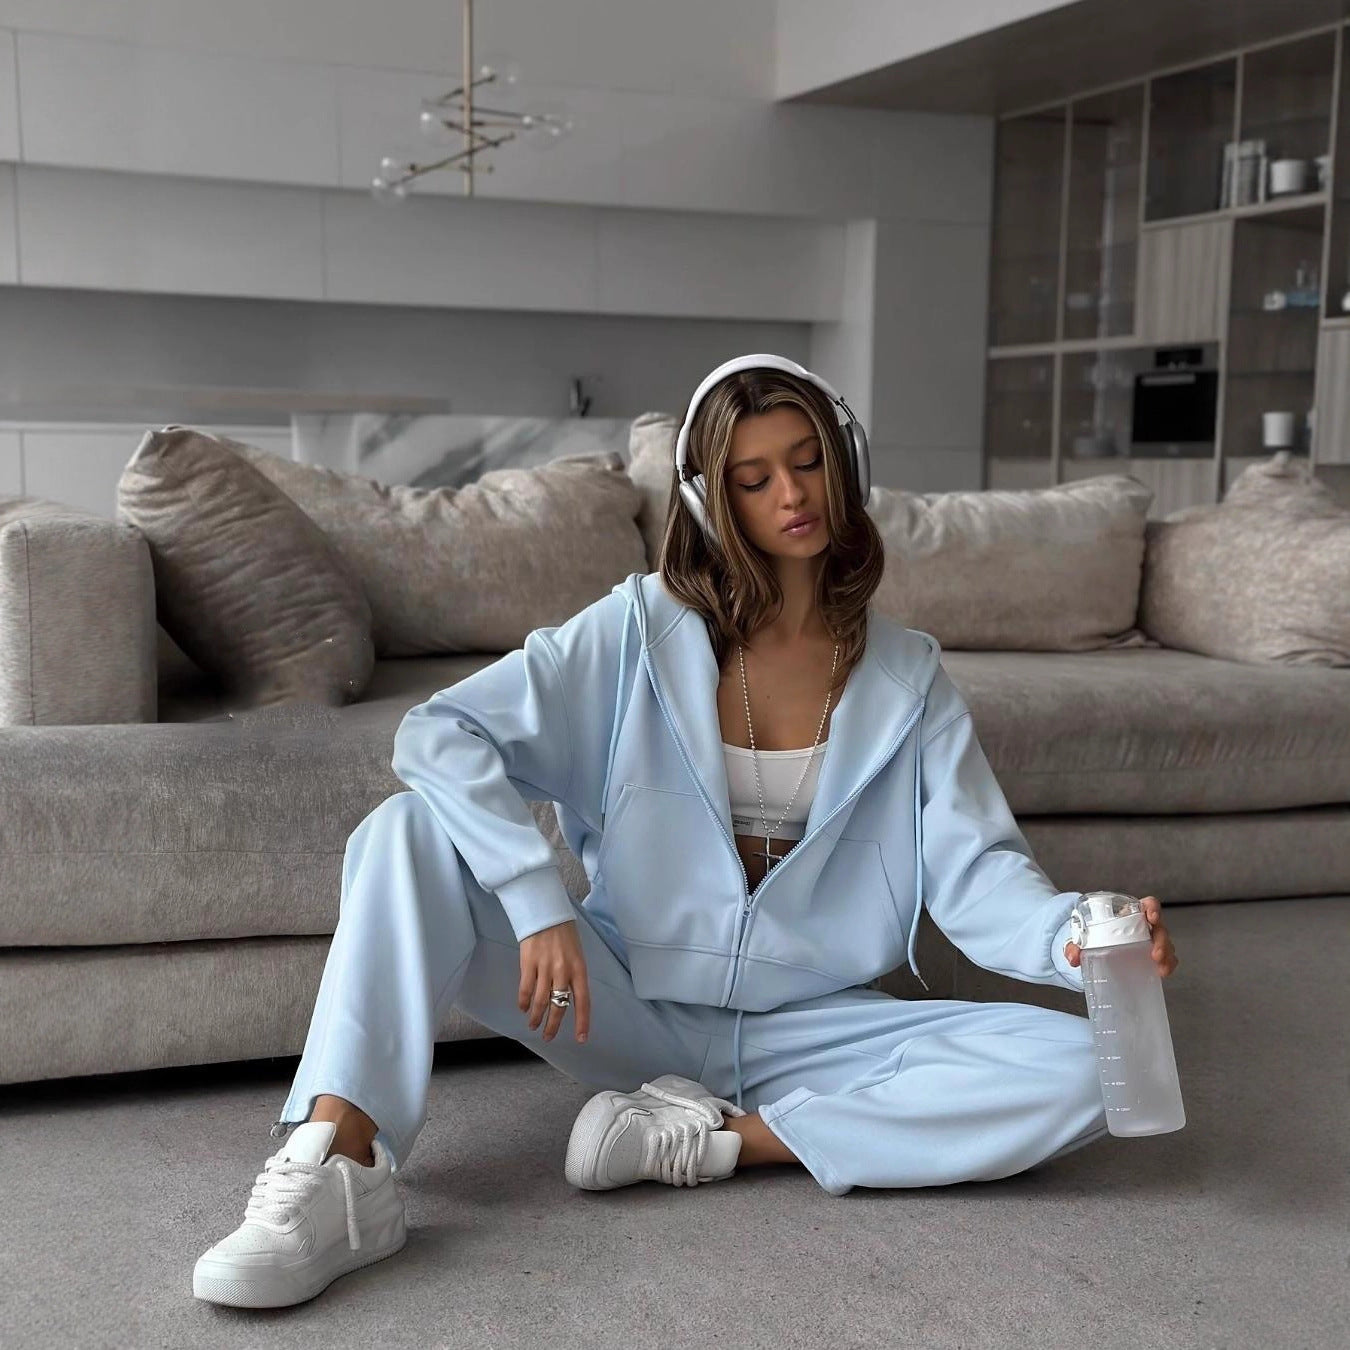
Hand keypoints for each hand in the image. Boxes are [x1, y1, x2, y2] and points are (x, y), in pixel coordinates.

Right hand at [518, 919, 590, 1042]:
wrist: (545, 911)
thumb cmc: (564, 932)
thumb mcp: (576, 953)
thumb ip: (573, 975)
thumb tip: (566, 997)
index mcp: (579, 968)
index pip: (583, 1001)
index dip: (582, 1022)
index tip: (581, 1039)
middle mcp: (563, 970)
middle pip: (558, 1006)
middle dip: (553, 1025)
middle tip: (548, 1036)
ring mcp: (545, 967)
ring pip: (540, 1001)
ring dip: (536, 1017)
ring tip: (533, 1026)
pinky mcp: (528, 963)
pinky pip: (525, 989)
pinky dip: (523, 1002)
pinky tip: (523, 1008)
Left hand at [1064, 895, 1178, 977]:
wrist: (1096, 948)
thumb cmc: (1095, 935)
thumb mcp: (1084, 938)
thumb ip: (1075, 946)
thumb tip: (1073, 957)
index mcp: (1129, 913)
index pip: (1148, 904)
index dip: (1153, 908)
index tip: (1151, 917)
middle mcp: (1144, 925)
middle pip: (1160, 927)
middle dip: (1161, 940)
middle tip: (1155, 954)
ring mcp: (1150, 940)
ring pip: (1165, 943)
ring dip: (1166, 955)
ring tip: (1160, 968)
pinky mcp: (1152, 955)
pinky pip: (1166, 958)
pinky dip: (1167, 965)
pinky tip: (1161, 973)